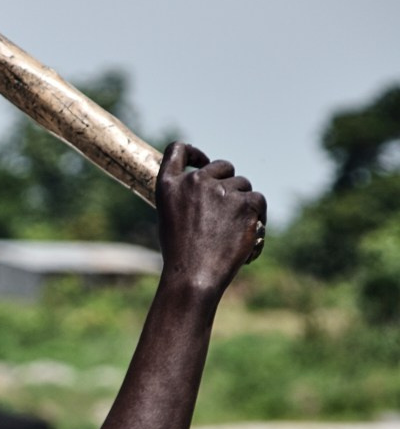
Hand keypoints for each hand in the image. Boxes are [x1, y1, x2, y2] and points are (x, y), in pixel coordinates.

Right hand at [155, 142, 266, 294]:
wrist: (193, 278)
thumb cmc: (180, 256)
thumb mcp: (170, 220)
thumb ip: (185, 198)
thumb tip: (209, 188)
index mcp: (169, 185)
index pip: (178, 150)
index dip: (194, 154)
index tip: (203, 163)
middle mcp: (194, 181)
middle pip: (222, 167)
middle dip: (228, 183)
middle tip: (228, 208)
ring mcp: (220, 190)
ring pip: (243, 185)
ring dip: (242, 202)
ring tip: (234, 230)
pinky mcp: (245, 202)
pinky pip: (258, 200)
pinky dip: (257, 216)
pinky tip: (248, 234)